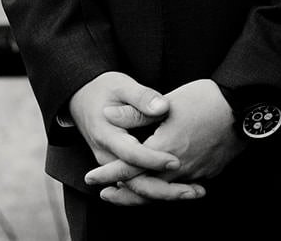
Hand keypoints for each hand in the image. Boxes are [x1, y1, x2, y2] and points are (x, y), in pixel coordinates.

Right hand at [68, 72, 185, 195]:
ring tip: (197, 192)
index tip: (177, 161)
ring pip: (139, 189)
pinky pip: (139, 184)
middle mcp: (107, 157)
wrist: (82, 98)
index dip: (154, 160)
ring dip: (167, 194)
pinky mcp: (119, 168)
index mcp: (107, 135)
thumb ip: (142, 97)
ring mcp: (112, 166)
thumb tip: (162, 107)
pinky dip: (161, 189)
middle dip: (165, 190)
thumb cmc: (105, 89)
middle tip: (195, 190)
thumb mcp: (122, 86)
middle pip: (135, 183)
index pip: (131, 155)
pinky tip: (187, 188)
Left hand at [89, 79, 240, 205]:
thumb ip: (135, 113)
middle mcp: (178, 167)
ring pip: (164, 192)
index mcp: (164, 149)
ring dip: (145, 193)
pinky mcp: (210, 172)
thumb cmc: (206, 99)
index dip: (108, 174)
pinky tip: (163, 183)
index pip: (128, 169)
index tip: (91, 178)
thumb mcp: (167, 102)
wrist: (245, 107)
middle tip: (107, 195)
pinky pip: (183, 187)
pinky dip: (168, 189)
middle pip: (144, 190)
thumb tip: (107, 115)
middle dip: (124, 194)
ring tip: (130, 191)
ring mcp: (196, 172)